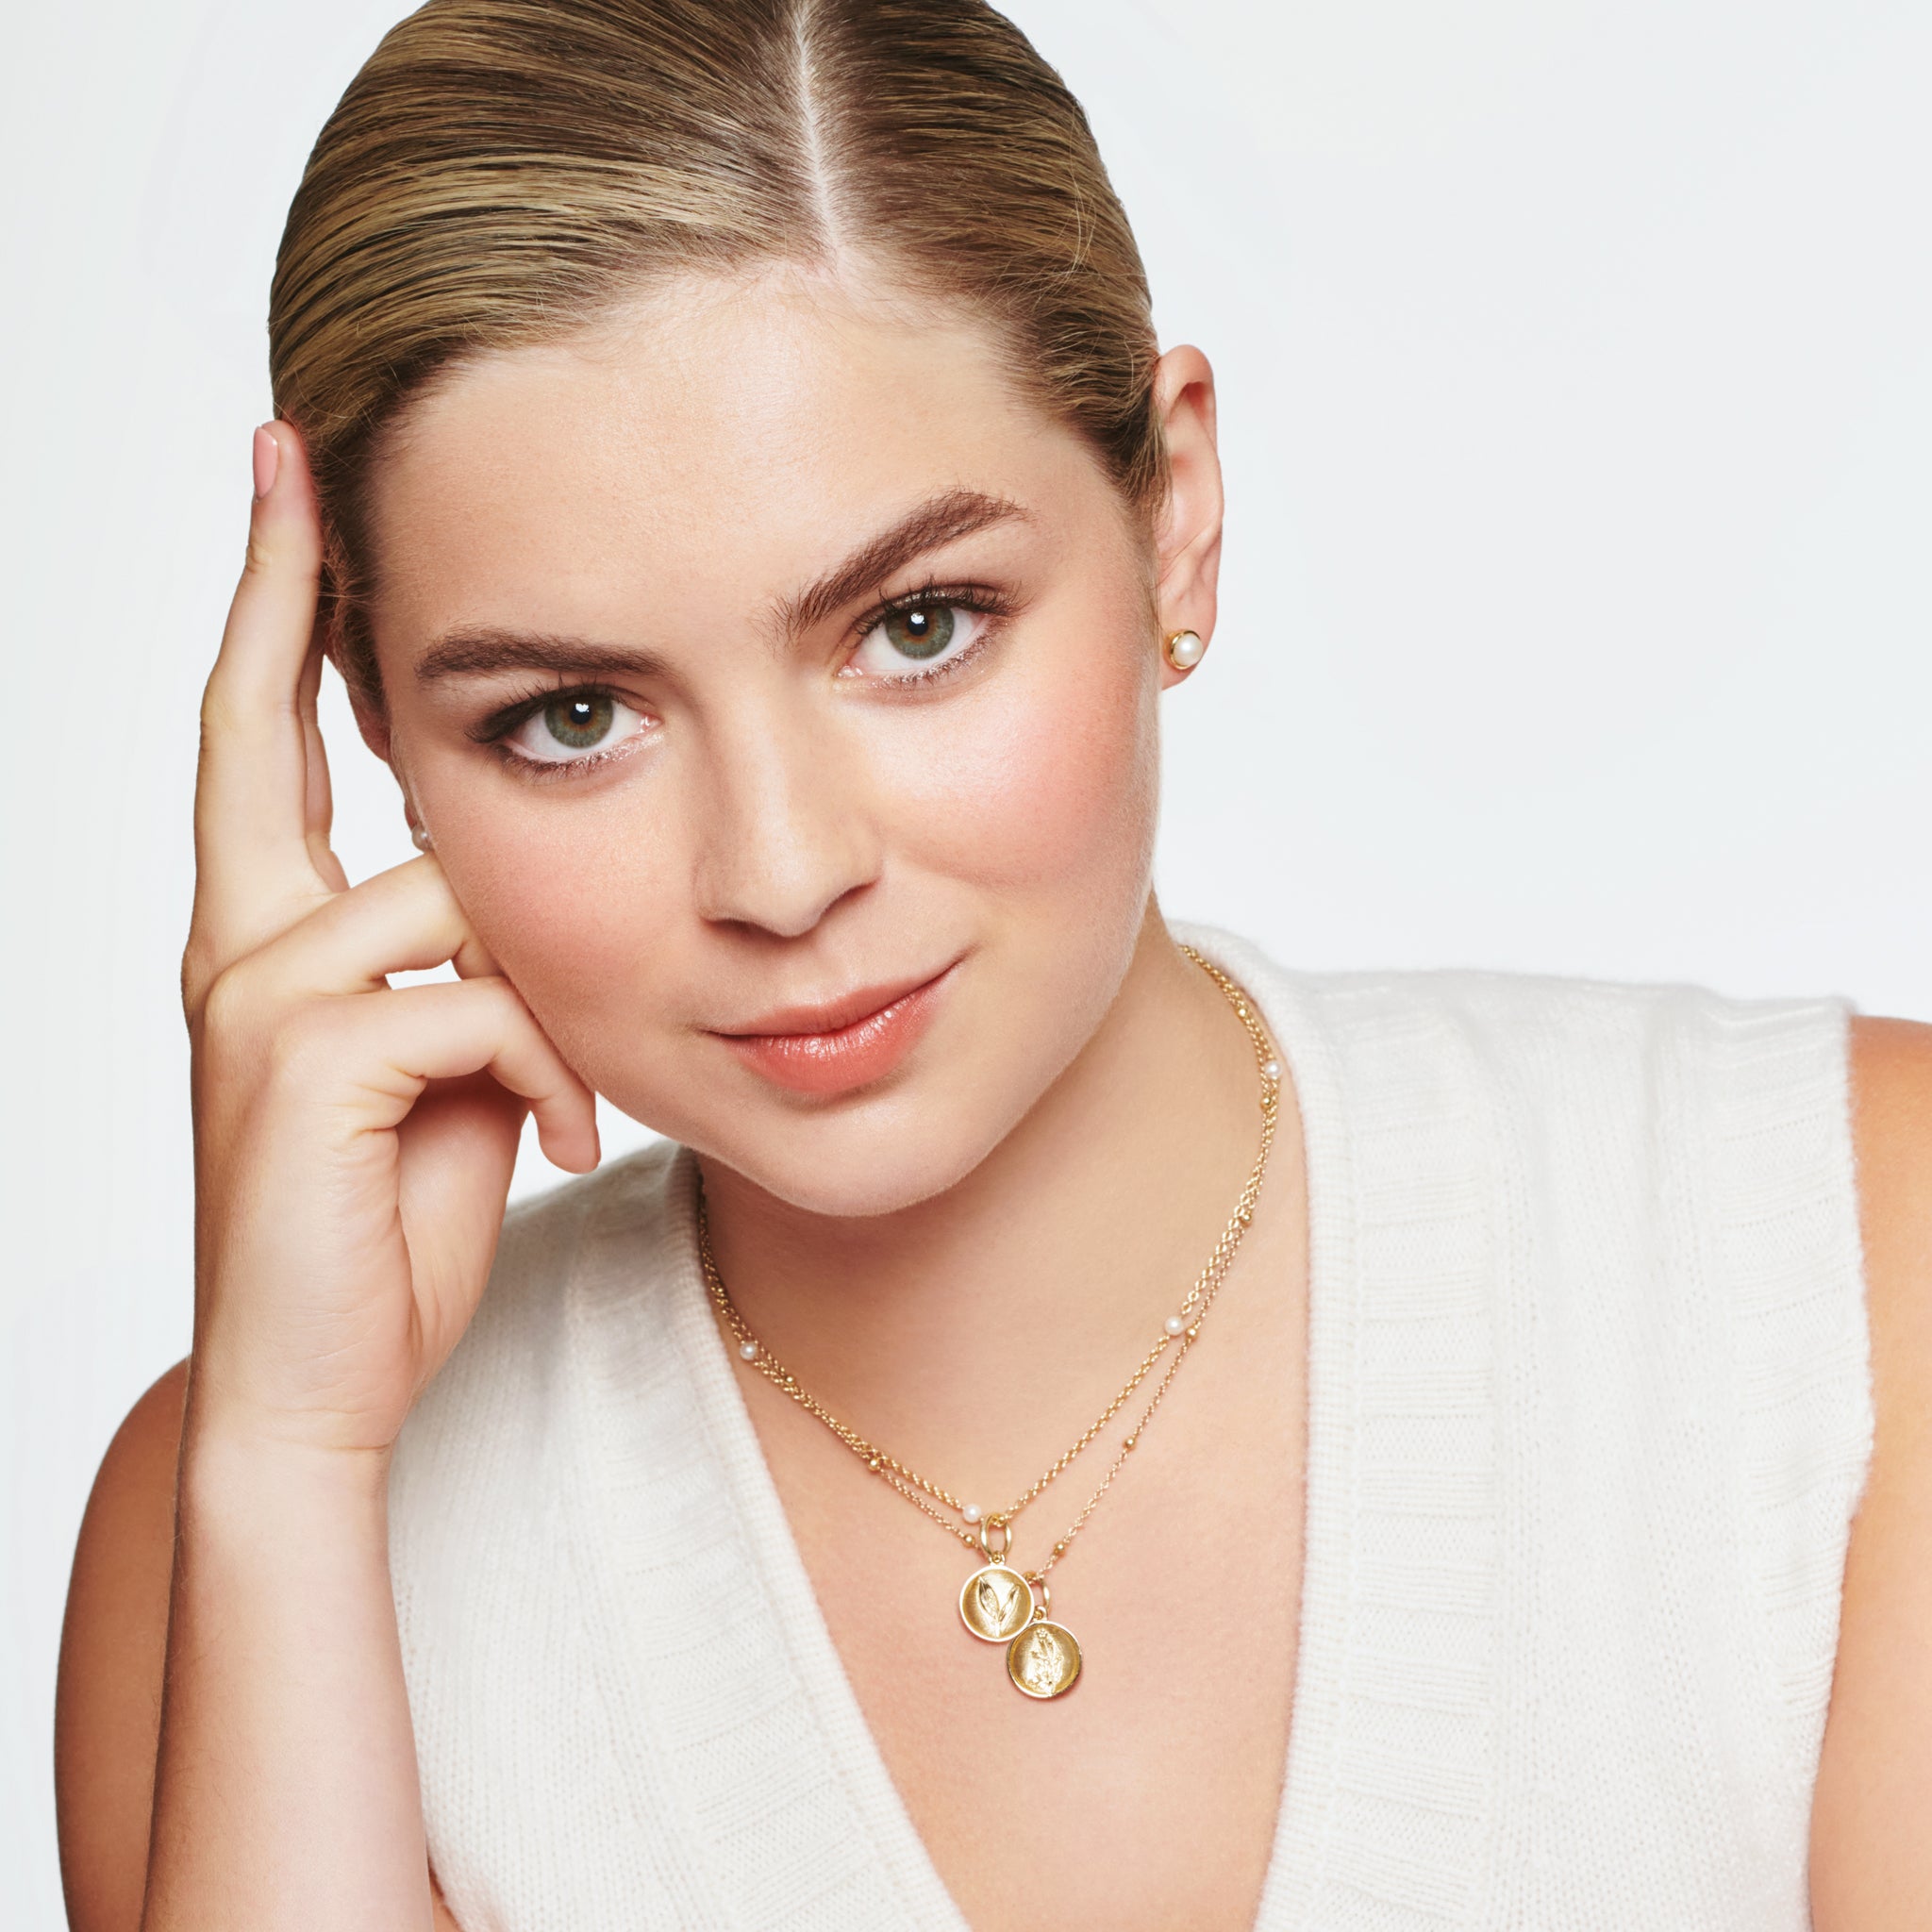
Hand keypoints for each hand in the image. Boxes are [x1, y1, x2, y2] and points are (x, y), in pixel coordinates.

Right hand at [179, 422, 598, 1457]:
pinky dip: (547, 1069)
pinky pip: (481, 1001)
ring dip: (540, 990)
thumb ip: (461, 960)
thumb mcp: (444, 1065)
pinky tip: (557, 1141)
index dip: (269, 603)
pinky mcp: (310, 1063)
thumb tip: (516, 890)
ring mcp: (256, 999)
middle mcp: (234, 946)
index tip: (285, 475)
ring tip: (559, 1101)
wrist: (328, 1380)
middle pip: (270, 737)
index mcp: (265, 940)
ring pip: (451, 891)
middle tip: (296, 464)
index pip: (254, 737)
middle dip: (290, 604)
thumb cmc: (394, 1221)